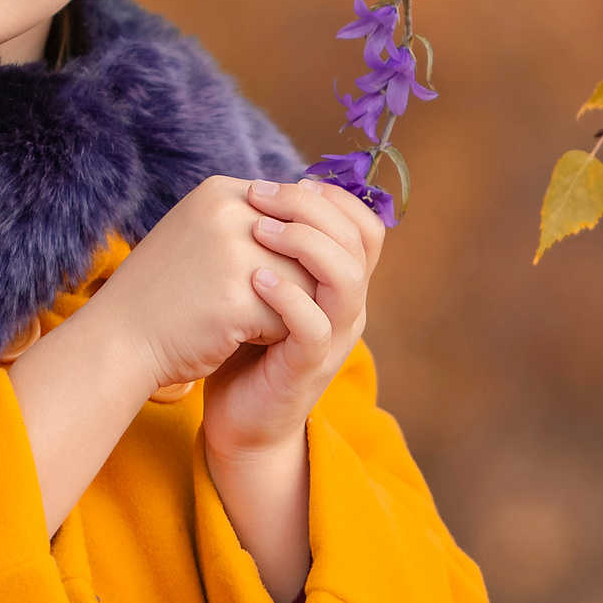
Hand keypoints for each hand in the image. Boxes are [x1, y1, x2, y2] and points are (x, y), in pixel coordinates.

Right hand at [86, 176, 321, 391]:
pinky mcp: (239, 297)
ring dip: (287, 309)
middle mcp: (229, 211)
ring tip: (247, 321)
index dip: (289, 252)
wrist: (117, 340)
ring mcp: (234, 252)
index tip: (259, 278)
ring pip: (305, 282)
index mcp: (220, 191)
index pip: (296, 211)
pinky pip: (292, 318)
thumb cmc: (163, 294)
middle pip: (306, 246)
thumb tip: (318, 223)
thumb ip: (248, 223)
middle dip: (294, 281)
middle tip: (258, 304)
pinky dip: (273, 336)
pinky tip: (239, 339)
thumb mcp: (200, 237)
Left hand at [201, 177, 386, 462]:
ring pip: (347, 279)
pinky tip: (253, 277)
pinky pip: (315, 327)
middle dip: (310, 208)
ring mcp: (333, 339)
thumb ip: (274, 248)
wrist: (238, 418)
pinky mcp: (308, 369)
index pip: (365, 226)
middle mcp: (348, 308)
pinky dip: (287, 296)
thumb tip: (260, 188)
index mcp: (342, 285)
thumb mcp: (263, 288)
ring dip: (304, 244)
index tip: (283, 183)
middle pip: (358, 241)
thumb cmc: (245, 344)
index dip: (332, 197)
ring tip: (258, 229)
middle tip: (258, 195)